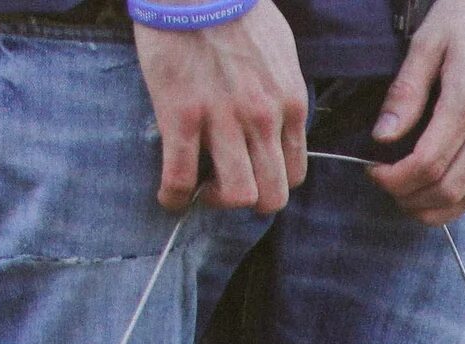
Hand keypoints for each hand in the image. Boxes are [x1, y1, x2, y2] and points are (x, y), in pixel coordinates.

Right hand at [136, 1, 307, 213]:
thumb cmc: (236, 10)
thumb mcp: (280, 54)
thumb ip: (281, 93)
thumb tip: (275, 120)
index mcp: (290, 104)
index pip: (296, 173)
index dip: (273, 182)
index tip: (252, 175)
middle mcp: (263, 119)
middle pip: (271, 195)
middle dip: (250, 202)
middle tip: (226, 188)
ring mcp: (223, 120)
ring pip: (237, 195)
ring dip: (217, 202)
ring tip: (200, 191)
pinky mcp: (182, 115)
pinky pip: (180, 177)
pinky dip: (174, 197)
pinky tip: (169, 198)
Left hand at [372, 0, 464, 223]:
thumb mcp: (428, 40)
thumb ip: (406, 92)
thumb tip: (382, 137)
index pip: (427, 164)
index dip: (394, 179)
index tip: (373, 172)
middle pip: (451, 187)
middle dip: (412, 197)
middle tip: (388, 187)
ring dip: (442, 207)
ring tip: (415, 197)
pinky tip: (459, 190)